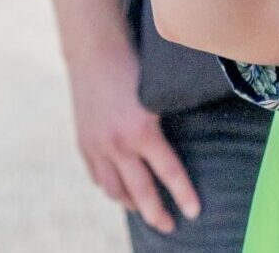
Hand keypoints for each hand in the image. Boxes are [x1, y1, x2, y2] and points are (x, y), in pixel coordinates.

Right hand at [68, 44, 199, 233]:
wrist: (95, 50)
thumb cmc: (135, 62)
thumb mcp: (157, 91)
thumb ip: (165, 118)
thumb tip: (182, 139)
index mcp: (142, 129)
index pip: (169, 172)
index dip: (183, 194)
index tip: (194, 213)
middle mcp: (118, 144)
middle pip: (141, 191)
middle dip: (157, 213)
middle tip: (170, 227)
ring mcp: (98, 147)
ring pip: (116, 190)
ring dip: (131, 205)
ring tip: (145, 211)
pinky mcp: (84, 144)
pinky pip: (99, 178)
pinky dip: (111, 188)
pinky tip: (120, 191)